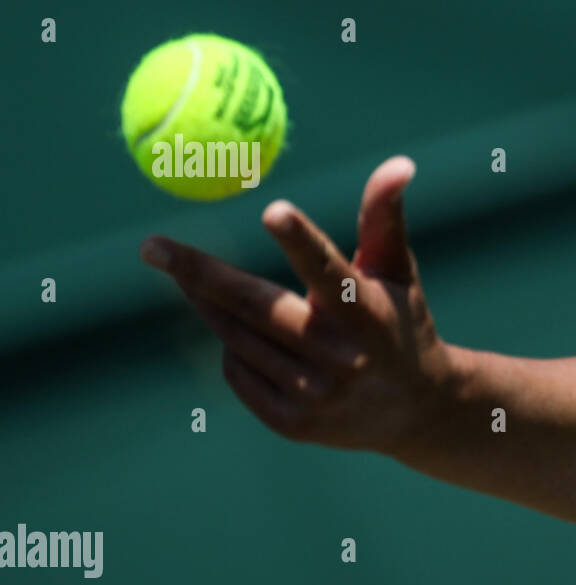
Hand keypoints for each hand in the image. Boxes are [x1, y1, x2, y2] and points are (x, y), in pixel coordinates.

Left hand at [139, 155, 448, 456]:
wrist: (415, 410)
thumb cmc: (400, 322)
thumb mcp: (397, 272)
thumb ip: (383, 217)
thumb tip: (400, 162)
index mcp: (366, 312)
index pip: (328, 270)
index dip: (301, 241)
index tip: (273, 210)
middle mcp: (340, 356)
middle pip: (256, 307)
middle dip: (199, 274)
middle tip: (152, 246)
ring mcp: (314, 393)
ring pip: (236, 338)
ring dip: (209, 305)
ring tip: (190, 281)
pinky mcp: (292, 421)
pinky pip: (237, 371)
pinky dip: (234, 348)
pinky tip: (250, 340)